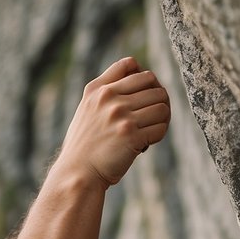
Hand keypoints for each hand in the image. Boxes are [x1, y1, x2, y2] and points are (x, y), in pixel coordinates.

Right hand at [55, 57, 169, 187]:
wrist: (78, 173)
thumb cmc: (85, 142)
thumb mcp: (87, 106)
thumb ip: (106, 84)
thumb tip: (136, 65)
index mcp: (99, 90)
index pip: (134, 66)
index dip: (145, 80)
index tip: (143, 96)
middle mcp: (110, 100)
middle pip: (154, 86)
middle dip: (158, 100)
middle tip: (152, 115)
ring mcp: (121, 118)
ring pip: (162, 106)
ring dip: (162, 119)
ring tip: (150, 128)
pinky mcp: (132, 137)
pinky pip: (161, 128)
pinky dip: (158, 135)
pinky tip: (146, 142)